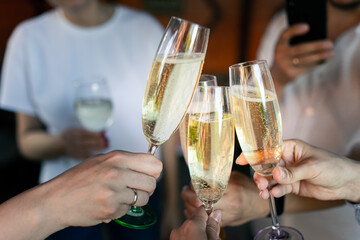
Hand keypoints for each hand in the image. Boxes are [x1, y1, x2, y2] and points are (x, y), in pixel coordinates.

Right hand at [44, 150, 162, 226]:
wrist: (56, 200)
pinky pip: (129, 210)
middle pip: (152, 182)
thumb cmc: (79, 179)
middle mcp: (117, 172)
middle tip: (134, 189)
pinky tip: (107, 203)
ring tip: (119, 197)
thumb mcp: (101, 161)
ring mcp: (114, 191)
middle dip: (146, 188)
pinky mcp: (111, 208)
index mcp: (117, 158)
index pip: (153, 163)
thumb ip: (125, 162)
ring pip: (144, 198)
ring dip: (135, 200)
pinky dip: (121, 209)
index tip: (148, 175)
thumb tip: (151, 164)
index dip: (153, 171)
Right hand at [60, 128, 107, 158]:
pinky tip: (98, 154)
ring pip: (84, 149)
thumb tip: (104, 130)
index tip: (102, 134)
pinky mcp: (73, 155)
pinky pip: (82, 156)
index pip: (83, 133)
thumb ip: (87, 130)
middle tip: (105, 141)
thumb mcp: (75, 129)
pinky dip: (90, 155)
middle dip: (96, 142)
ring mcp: (71, 149)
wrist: (57, 145)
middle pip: (84, 141)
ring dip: (95, 148)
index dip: (93, 134)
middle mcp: (70, 140)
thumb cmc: (71, 135)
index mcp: (71, 132)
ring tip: (104, 147)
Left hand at [170, 206, 220, 239]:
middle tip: (213, 235)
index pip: (202, 209)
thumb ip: (213, 226)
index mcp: (191, 225)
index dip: (210, 213)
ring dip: (197, 232)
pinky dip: (190, 237)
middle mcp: (180, 228)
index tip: (215, 218)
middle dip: (204, 225)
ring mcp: (174, 237)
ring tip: (205, 239)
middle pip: (195, 220)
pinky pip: (183, 235)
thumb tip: (216, 213)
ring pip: (189, 229)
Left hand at [181, 171, 268, 226]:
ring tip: (186, 198)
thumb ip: (219, 176)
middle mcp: (229, 206)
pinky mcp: (223, 223)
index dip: (194, 187)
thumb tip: (201, 172)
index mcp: (232, 192)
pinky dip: (195, 214)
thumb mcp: (234, 177)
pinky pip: (203, 221)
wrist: (259, 204)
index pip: (206, 191)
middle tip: (185, 190)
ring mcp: (225, 216)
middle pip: (198, 204)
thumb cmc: (247, 188)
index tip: (191, 183)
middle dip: (187, 196)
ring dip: (188, 205)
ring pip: (199, 214)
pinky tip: (191, 208)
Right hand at [245, 139, 359, 201]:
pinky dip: (275, 192)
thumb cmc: (333, 166)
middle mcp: (287, 159)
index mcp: (290, 148)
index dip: (254, 154)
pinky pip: (279, 188)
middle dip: (260, 174)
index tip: (242, 159)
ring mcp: (289, 173)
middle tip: (260, 183)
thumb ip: (292, 172)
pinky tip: (274, 194)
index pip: (268, 149)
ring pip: (271, 178)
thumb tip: (275, 174)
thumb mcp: (312, 167)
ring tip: (264, 192)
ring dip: (266, 185)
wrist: (346, 183)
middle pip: (266, 166)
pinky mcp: (292, 185)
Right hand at [270, 24, 333, 92]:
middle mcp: (280, 55)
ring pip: (305, 59)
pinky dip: (317, 63)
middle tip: (330, 43)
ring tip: (331, 52)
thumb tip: (318, 36)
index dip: (295, 30)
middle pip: (300, 48)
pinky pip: (306, 68)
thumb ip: (296, 41)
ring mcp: (284, 65)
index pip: (285, 34)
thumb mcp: (287, 48)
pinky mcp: (290, 74)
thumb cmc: (286, 57)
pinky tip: (325, 59)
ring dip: (320, 56)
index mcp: (279, 45)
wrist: (277, 76)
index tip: (308, 26)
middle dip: (316, 46)